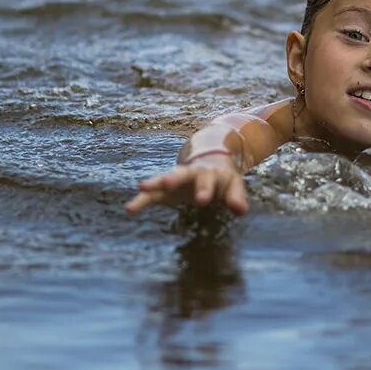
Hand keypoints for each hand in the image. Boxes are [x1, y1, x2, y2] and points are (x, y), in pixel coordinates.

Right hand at [125, 154, 249, 215]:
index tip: (202, 200)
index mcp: (209, 173)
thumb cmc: (223, 177)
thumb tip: (241, 210)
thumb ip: (236, 196)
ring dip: (153, 184)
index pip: (208, 180)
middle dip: (174, 179)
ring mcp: (175, 179)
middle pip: (182, 175)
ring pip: (162, 179)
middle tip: (166, 183)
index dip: (205, 189)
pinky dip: (141, 200)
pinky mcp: (165, 188)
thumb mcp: (233, 184)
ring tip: (141, 188)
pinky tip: (130, 209)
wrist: (209, 159)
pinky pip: (151, 194)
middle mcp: (190, 173)